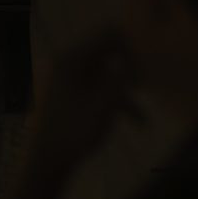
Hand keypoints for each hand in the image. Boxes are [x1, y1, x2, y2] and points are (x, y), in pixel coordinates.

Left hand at [3, 26, 140, 198]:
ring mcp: (66, 79)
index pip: (107, 34)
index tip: (149, 58)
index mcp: (70, 58)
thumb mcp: (106, 101)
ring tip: (146, 107)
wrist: (45, 164)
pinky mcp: (69, 95)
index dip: (131, 42)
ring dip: (126, 89)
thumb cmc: (74, 130)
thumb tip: (135, 50)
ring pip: (105, 73)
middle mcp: (66, 62)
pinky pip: (97, 88)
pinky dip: (115, 100)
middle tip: (151, 81)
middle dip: (130, 66)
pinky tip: (138, 122)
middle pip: (107, 52)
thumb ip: (122, 73)